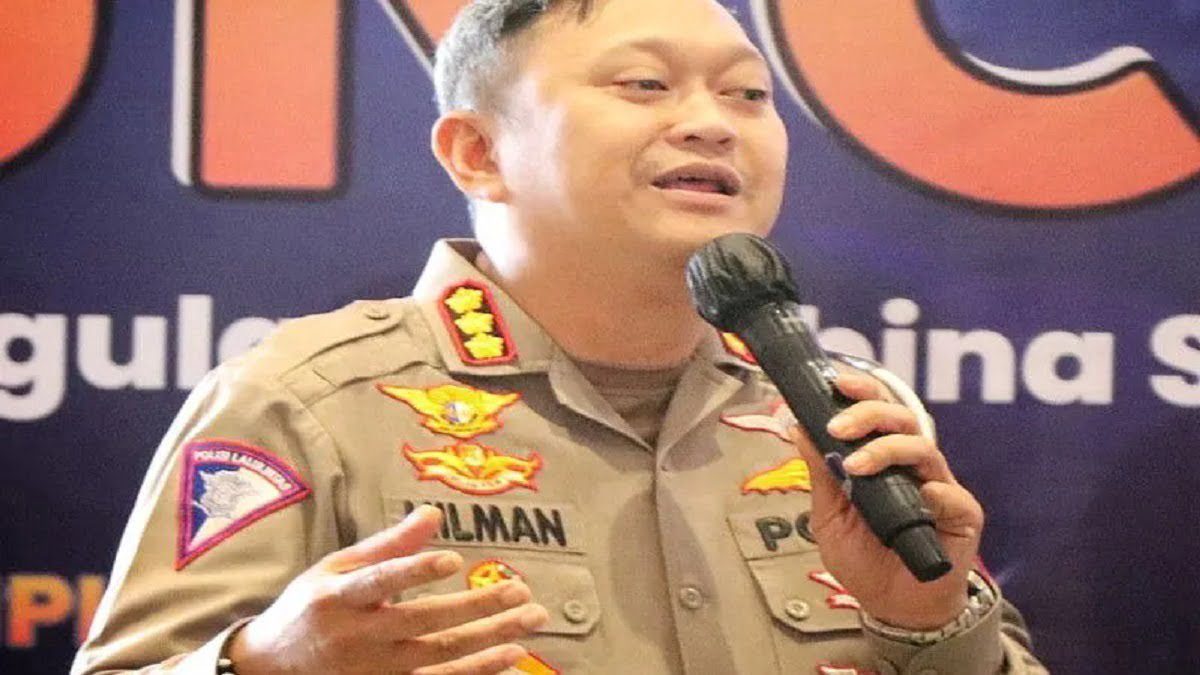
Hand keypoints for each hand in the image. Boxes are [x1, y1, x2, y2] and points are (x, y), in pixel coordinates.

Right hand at [228, 505, 548, 674]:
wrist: (272, 669)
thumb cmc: (311, 607)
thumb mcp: (336, 568)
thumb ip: (387, 545)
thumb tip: (433, 514)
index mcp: (341, 598)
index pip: (381, 583)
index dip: (415, 571)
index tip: (452, 560)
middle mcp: (359, 637)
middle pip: (424, 623)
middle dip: (476, 608)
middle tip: (520, 591)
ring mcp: (376, 671)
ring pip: (440, 658)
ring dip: (489, 641)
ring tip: (528, 622)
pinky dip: (476, 672)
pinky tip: (508, 657)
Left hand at [790, 370, 983, 629]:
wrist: (893, 607)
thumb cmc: (864, 559)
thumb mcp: (829, 515)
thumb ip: (820, 473)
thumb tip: (799, 427)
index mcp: (883, 458)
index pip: (877, 411)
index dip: (861, 390)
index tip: (835, 381)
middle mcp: (913, 465)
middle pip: (901, 418)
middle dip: (868, 413)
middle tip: (838, 426)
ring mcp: (940, 487)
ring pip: (923, 447)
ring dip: (887, 449)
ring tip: (856, 465)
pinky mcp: (962, 517)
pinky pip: (953, 495)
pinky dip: (935, 492)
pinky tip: (919, 498)